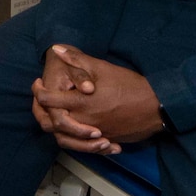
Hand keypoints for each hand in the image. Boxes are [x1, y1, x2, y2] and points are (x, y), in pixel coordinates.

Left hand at [32, 44, 163, 154]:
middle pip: (52, 124)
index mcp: (80, 102)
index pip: (48, 101)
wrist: (156, 107)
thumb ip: (77, 59)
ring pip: (66, 139)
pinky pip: (84, 146)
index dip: (39, 92)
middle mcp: (83, 121)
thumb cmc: (129, 85)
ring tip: (57, 116)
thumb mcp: (102, 68)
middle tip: (43, 102)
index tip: (39, 85)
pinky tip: (78, 130)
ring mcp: (94, 133)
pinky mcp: (105, 140)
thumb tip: (55, 49)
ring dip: (58, 130)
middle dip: (43, 113)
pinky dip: (77, 140)